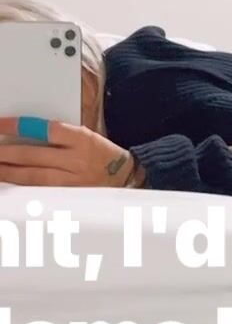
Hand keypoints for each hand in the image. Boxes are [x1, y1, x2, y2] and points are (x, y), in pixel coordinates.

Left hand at [0, 119, 138, 187]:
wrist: (127, 177)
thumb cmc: (101, 153)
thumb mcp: (85, 136)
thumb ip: (58, 135)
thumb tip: (22, 134)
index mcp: (81, 139)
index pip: (43, 128)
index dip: (17, 126)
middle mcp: (77, 160)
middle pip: (33, 155)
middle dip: (6, 153)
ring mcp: (73, 181)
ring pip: (33, 177)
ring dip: (8, 172)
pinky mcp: (70, 197)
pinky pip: (40, 191)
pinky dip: (22, 187)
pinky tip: (10, 182)